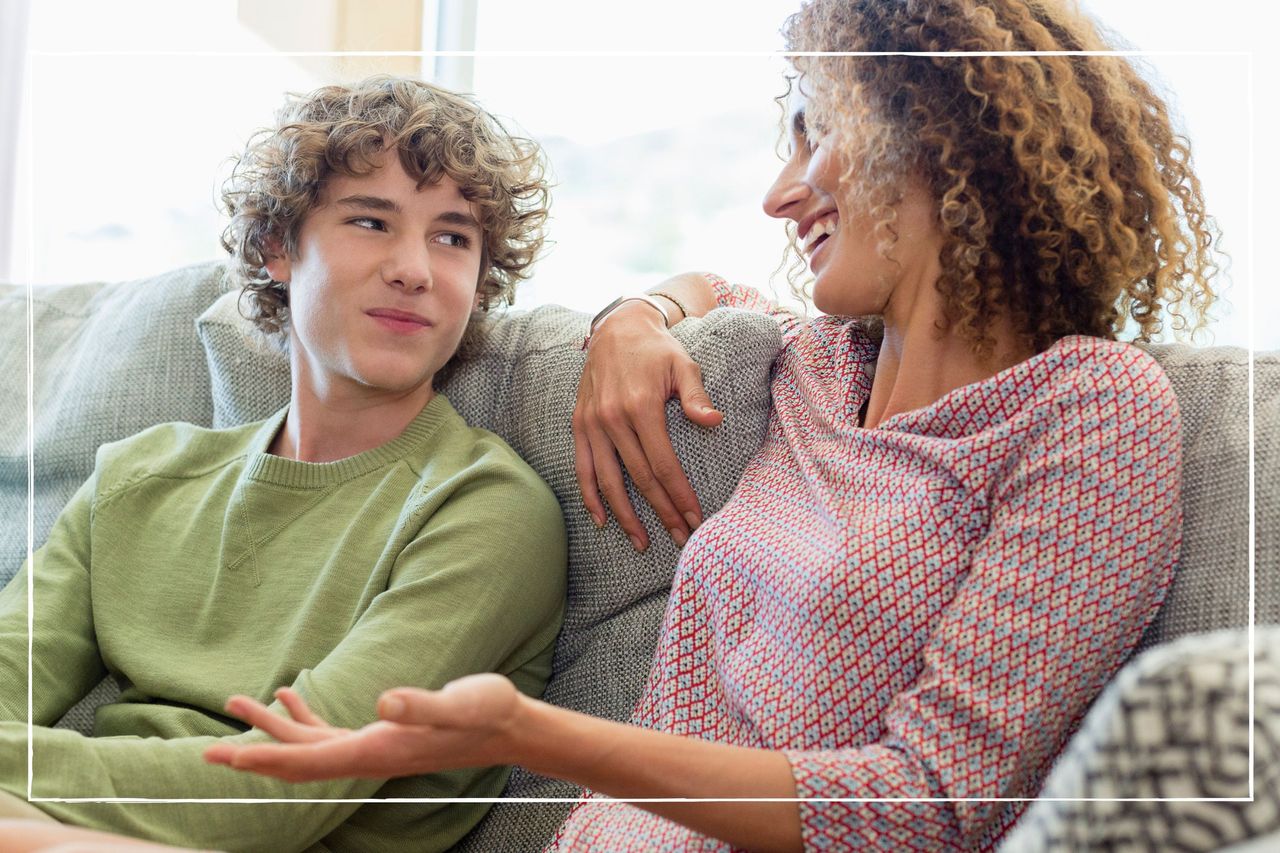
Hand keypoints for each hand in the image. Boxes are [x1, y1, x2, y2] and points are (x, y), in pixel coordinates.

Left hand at [203, 674, 521, 782]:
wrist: (509, 726)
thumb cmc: (487, 712)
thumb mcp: (459, 704)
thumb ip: (421, 705)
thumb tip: (383, 701)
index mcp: (377, 750)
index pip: (308, 763)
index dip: (263, 760)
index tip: (223, 758)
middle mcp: (368, 755)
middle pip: (297, 763)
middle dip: (251, 756)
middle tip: (206, 752)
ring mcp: (373, 747)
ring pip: (308, 746)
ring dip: (271, 729)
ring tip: (235, 703)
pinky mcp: (382, 735)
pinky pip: (329, 734)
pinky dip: (302, 718)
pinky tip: (288, 696)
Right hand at [573, 302, 722, 550]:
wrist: (617, 328)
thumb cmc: (657, 350)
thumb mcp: (684, 365)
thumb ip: (698, 396)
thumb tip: (714, 421)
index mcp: (641, 407)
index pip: (663, 465)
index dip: (679, 496)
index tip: (694, 519)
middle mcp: (612, 419)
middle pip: (639, 479)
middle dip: (661, 512)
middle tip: (679, 537)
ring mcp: (592, 424)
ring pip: (608, 481)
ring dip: (625, 516)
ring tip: (642, 542)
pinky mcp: (579, 425)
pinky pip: (582, 468)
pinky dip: (590, 496)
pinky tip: (603, 520)